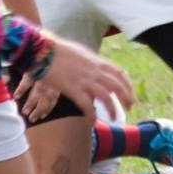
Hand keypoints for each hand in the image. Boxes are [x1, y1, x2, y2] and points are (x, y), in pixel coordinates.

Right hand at [14, 35, 133, 121]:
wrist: (42, 51)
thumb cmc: (58, 51)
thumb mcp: (80, 53)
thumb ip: (90, 63)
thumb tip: (95, 70)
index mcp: (97, 61)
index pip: (119, 73)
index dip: (128, 85)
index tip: (130, 93)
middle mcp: (94, 71)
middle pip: (117, 86)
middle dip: (126, 98)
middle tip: (128, 108)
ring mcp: (85, 80)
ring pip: (106, 97)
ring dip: (113, 109)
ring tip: (115, 118)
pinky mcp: (73, 89)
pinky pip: (87, 105)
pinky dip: (92, 115)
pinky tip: (92, 122)